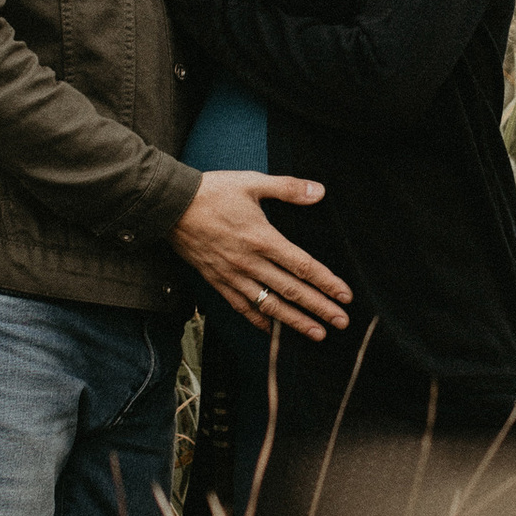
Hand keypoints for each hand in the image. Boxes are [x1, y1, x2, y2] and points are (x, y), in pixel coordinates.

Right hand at [169, 172, 349, 337]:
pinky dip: (259, 320)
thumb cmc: (212, 191)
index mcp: (262, 238)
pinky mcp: (217, 281)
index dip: (326, 282)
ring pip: (269, 305)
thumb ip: (288, 188)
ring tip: (317, 334)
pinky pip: (241, 307)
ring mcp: (232, 275)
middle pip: (291, 291)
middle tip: (342, 323)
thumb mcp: (252, 182)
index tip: (345, 296)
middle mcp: (250, 262)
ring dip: (295, 322)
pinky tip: (273, 331)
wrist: (170, 206)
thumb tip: (319, 191)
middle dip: (319, 308)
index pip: (302, 266)